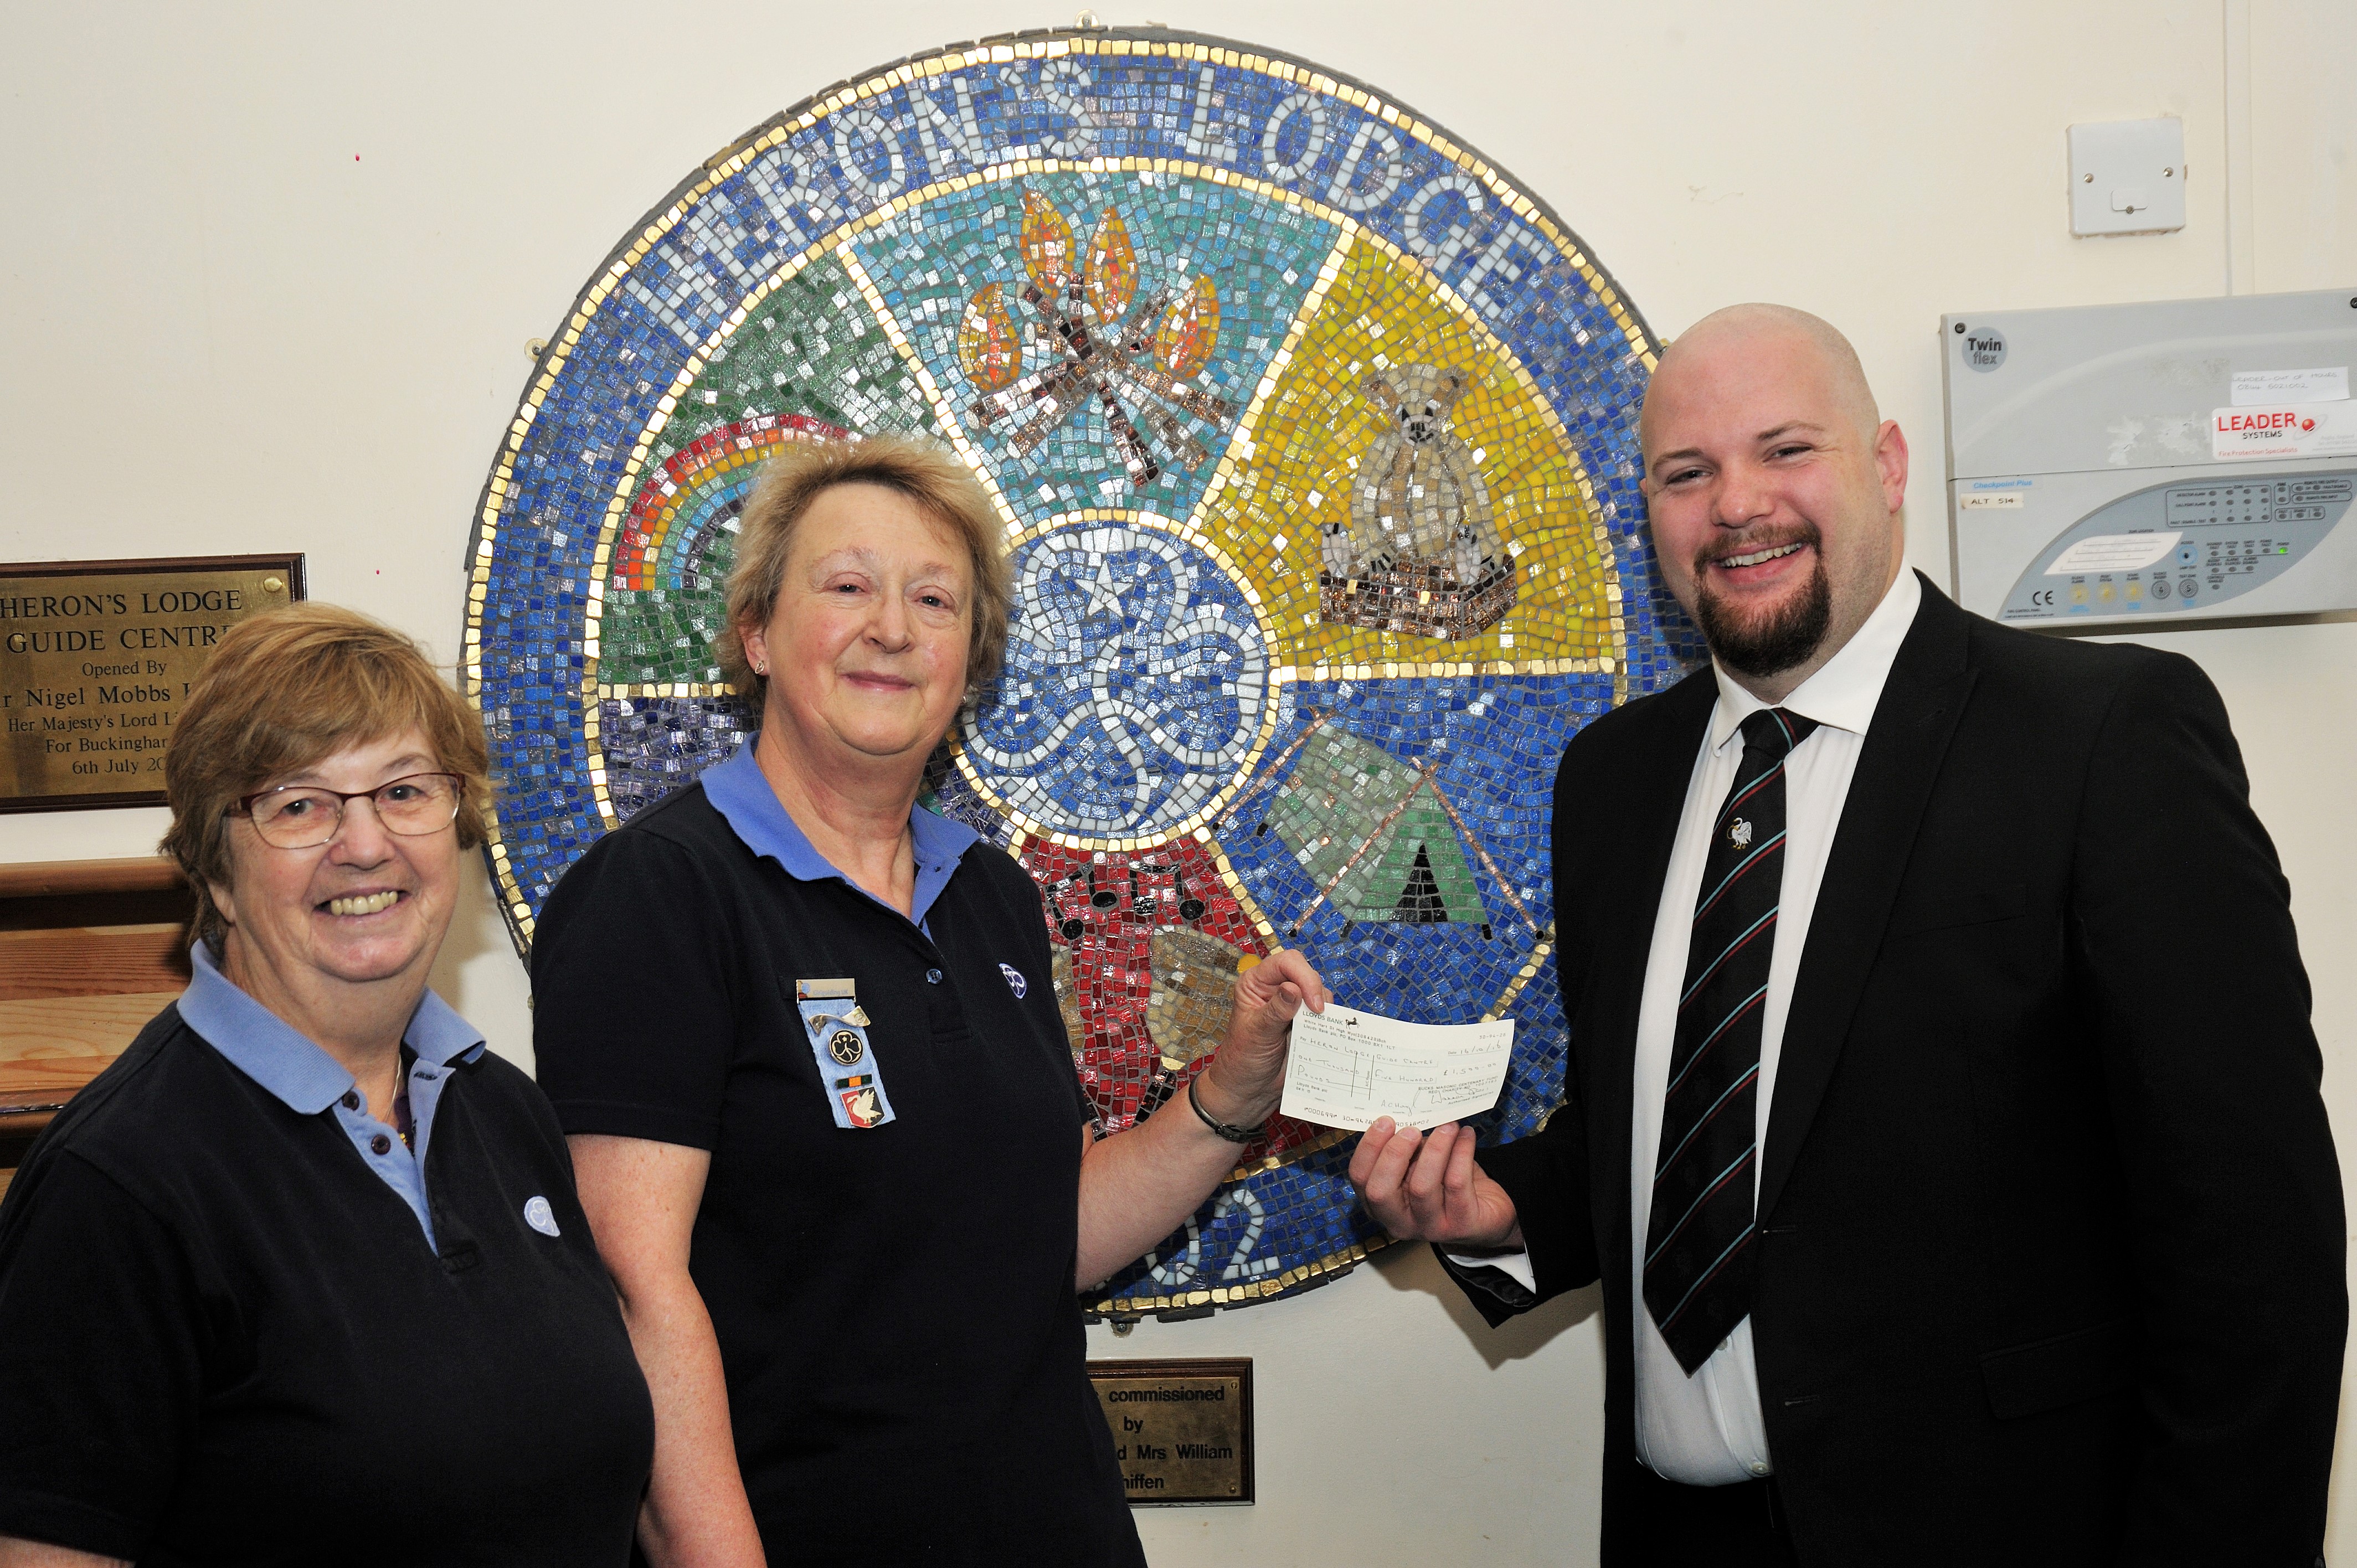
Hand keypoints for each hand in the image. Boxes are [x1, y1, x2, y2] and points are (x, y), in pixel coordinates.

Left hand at [1191, 949, 1329, 1127]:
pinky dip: (1328, 1022)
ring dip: (1323, 1009)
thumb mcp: (1257, 1034)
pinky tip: (1325, 1034)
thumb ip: (1276, 1010)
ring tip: (1317, 1030)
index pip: (1286, 963)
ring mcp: (1291, 1006)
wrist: (1249, 1090)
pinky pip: (1323, 1014)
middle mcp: (1275, 989)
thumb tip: (1294, 988)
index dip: (1305, 977)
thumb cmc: (1243, 1061)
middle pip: (1306, 974)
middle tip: (1319, 1017)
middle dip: (1316, 993)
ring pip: (1318, 994)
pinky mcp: (1303, 1022)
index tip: (1314, 1005)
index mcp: (1256, 983)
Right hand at [1349, 1118, 1520, 1249]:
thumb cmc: (1446, 1183)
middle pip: (1381, 1191)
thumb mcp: (1419, 1167)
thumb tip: (1408, 1117)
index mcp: (1381, 1205)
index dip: (1369, 1148)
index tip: (1386, 1121)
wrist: (1487, 1215)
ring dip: (1434, 1149)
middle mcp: (1400, 1221)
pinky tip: (1466, 1136)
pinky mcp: (1461, 1225)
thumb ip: (1407, 1150)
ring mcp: (1430, 1228)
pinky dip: (1461, 1153)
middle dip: (1393, 1154)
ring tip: (1448, 1126)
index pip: (1360, 1179)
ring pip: (1421, 1187)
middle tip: (1412, 1129)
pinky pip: (1456, 1184)